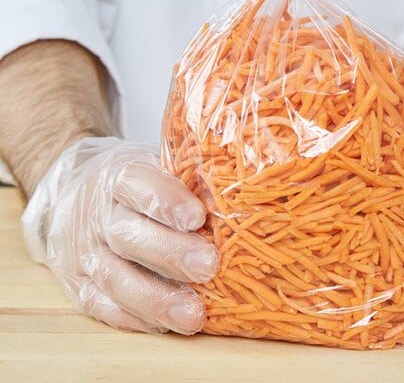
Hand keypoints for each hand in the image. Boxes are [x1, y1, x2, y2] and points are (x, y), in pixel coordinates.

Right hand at [21, 137, 218, 333]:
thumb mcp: (155, 165)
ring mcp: (84, 252)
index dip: (167, 202)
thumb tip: (243, 192)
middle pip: (128, 235)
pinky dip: (135, 317)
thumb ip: (188, 178)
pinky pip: (102, 305)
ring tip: (194, 315)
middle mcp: (97, 213)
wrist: (73, 195)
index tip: (198, 218)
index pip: (137, 185)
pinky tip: (165, 325)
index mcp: (118, 176)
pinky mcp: (77, 285)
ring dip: (157, 299)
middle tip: (209, 267)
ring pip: (115, 277)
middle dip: (171, 254)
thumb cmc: (135, 184)